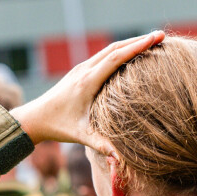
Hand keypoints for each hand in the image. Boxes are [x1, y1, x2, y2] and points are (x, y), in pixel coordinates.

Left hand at [11, 31, 165, 153]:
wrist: (35, 117)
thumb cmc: (58, 126)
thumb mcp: (80, 136)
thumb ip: (100, 145)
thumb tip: (120, 159)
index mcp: (87, 82)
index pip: (115, 58)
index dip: (136, 47)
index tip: (154, 39)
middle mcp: (84, 70)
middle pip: (115, 48)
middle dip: (138, 40)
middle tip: (161, 36)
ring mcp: (82, 68)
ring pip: (109, 49)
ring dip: (130, 43)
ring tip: (151, 40)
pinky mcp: (81, 70)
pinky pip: (103, 55)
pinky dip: (120, 50)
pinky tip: (131, 52)